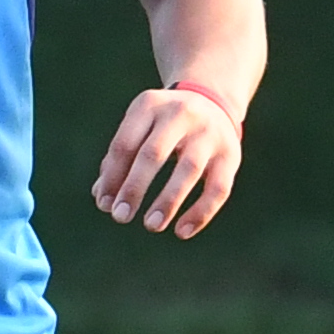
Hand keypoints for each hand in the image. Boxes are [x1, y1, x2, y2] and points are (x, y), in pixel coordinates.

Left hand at [94, 83, 243, 238]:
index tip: (104, 205)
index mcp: (149, 106)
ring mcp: (208, 133)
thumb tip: (102, 197)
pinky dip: (201, 212)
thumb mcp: (139, 129)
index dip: (112, 176)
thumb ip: (119, 160)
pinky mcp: (230, 154)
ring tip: (151, 226)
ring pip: (189, 169)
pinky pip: (218, 188)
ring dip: (168, 201)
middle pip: (154, 153)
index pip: (125, 144)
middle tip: (120, 216)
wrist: (212, 102)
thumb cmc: (162, 125)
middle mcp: (181, 114)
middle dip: (135, 188)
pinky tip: (182, 231)